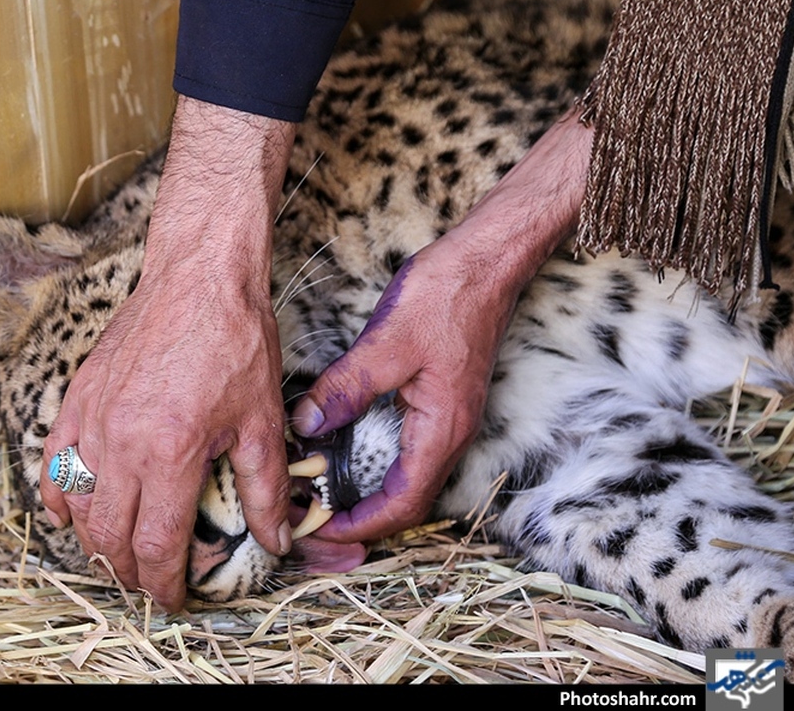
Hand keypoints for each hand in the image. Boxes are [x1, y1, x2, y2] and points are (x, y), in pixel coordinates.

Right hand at [41, 97, 295, 609]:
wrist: (199, 276)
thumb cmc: (235, 340)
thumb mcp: (261, 419)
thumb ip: (265, 486)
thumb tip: (275, 538)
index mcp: (169, 454)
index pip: (155, 545)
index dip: (164, 583)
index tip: (175, 598)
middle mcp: (120, 443)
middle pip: (109, 536)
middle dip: (129, 572)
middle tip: (149, 582)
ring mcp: (91, 421)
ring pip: (76, 506)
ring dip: (94, 542)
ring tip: (118, 556)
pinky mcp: (77, 398)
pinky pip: (53, 463)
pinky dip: (58, 497)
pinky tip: (68, 514)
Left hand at [292, 110, 593, 543]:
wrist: (488, 261)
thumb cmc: (447, 295)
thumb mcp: (386, 342)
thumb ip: (345, 389)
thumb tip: (306, 427)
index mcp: (443, 428)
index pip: (403, 503)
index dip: (359, 525)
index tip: (318, 532)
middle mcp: (452, 433)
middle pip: (406, 503)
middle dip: (359, 524)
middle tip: (312, 529)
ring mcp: (449, 419)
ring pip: (408, 481)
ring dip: (368, 501)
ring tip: (322, 506)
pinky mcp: (441, 403)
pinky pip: (408, 455)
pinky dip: (376, 472)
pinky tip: (345, 463)